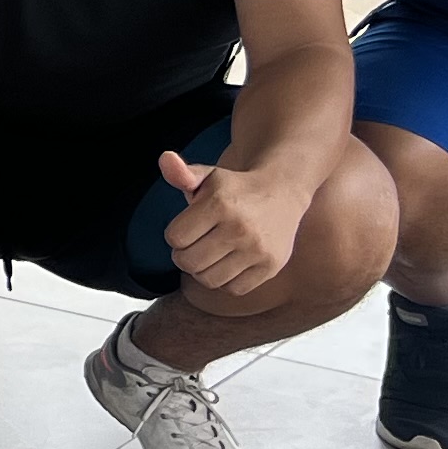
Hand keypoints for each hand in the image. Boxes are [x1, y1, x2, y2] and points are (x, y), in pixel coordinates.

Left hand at [158, 149, 302, 296]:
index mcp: (220, 203)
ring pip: (209, 280)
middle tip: (195, 244)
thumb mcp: (208, 176)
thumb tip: (165, 159)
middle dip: (185, 254)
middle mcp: (240, 228)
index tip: (188, 227)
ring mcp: (258, 249)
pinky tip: (229, 263)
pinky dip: (227, 281)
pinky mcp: (270, 266)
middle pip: (188, 262)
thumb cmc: (235, 188)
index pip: (175, 238)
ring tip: (210, 254)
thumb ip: (182, 173)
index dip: (176, 234)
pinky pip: (234, 289)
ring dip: (203, 270)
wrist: (282, 192)